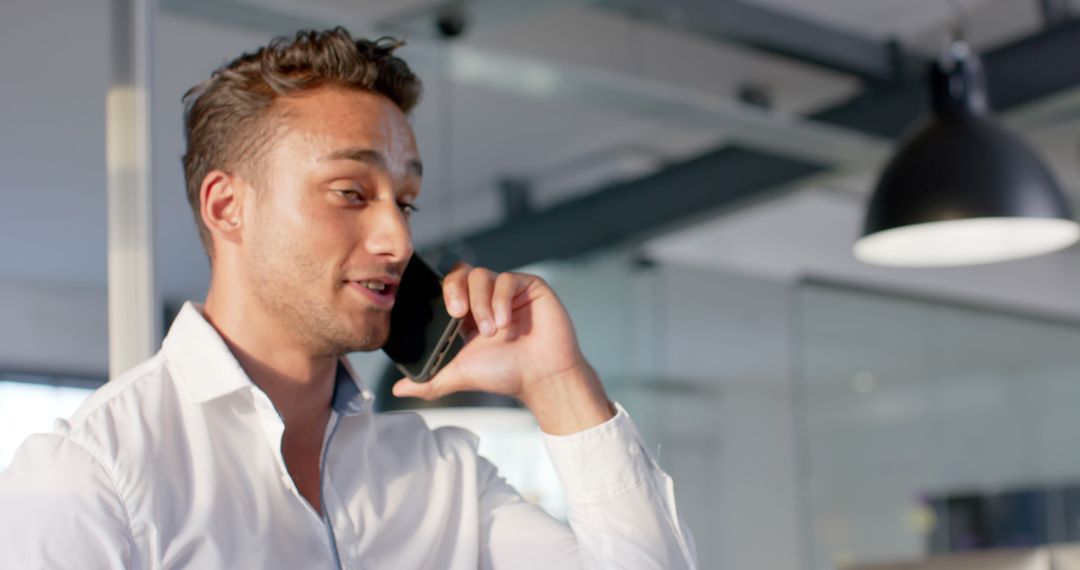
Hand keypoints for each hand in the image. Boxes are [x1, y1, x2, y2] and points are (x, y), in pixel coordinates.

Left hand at [391, 264, 612, 433]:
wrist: (542, 378)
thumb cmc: (506, 373)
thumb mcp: (459, 375)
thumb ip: (429, 381)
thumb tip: (397, 389)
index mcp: (467, 312)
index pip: (447, 287)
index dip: (441, 293)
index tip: (444, 313)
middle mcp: (486, 297)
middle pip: (460, 273)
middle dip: (455, 290)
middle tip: (457, 313)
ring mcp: (508, 290)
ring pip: (482, 275)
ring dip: (481, 302)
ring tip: (491, 330)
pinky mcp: (529, 286)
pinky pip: (507, 279)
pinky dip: (501, 300)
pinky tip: (506, 322)